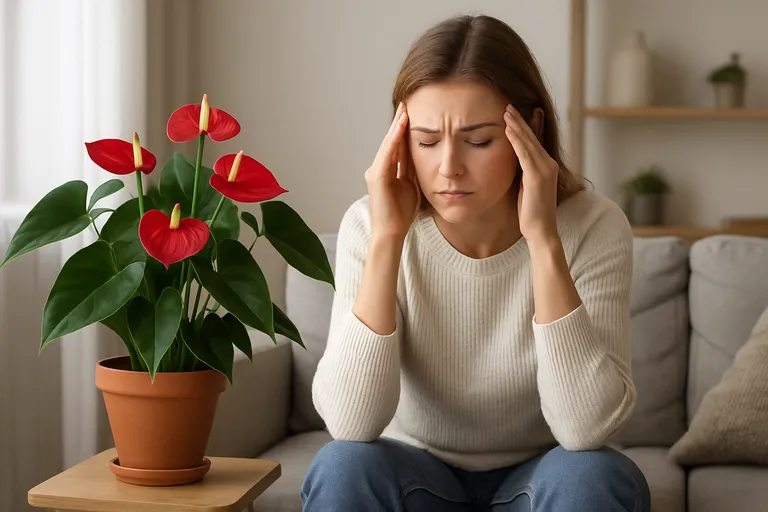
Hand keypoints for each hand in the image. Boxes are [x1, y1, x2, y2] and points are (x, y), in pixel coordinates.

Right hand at [365, 102, 420, 240]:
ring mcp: (376, 171)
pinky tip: (401, 127)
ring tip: (405, 109)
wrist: (391, 233)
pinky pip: (387, 154)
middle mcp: (379, 168)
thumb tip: (425, 158)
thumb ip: (413, 172)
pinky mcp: (377, 177)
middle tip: (407, 103)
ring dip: (397, 126)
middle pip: (392, 141)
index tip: (413, 113)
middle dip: (400, 122)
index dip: (405, 130)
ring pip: (388, 144)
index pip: (398, 146)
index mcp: (388, 171)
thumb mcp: (412, 186)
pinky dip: (394, 140)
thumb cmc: (401, 214)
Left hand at [504, 104, 558, 244]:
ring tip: (505, 111)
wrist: (541, 231)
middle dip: (519, 120)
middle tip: (508, 105)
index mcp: (546, 166)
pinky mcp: (537, 177)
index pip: (535, 140)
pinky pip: (524, 154)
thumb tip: (513, 160)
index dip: (525, 125)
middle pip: (532, 137)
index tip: (514, 112)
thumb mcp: (525, 186)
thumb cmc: (531, 213)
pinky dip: (516, 140)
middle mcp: (549, 164)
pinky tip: (508, 129)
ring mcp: (545, 169)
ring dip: (516, 125)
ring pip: (528, 142)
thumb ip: (523, 171)